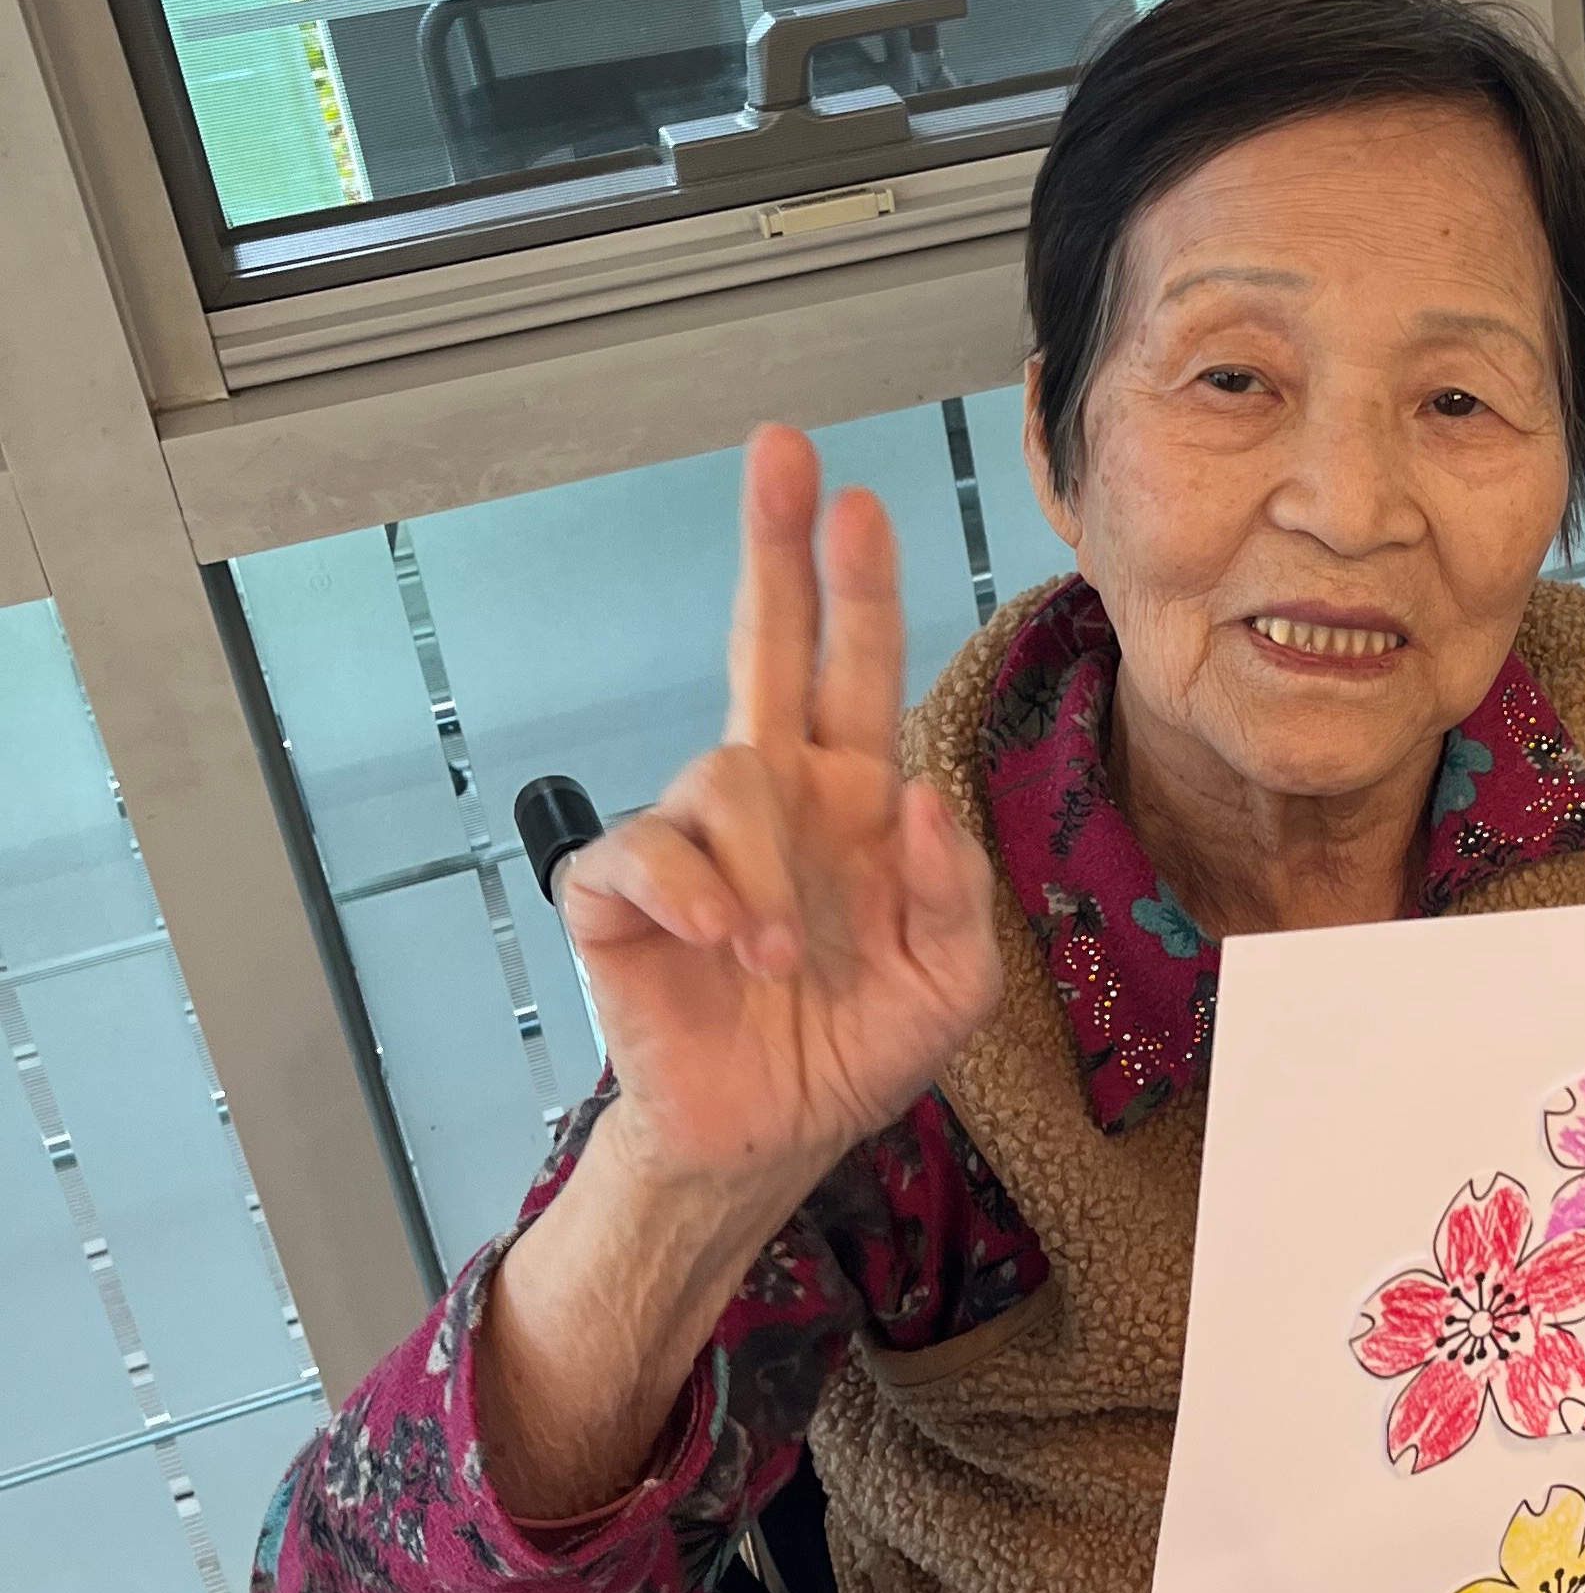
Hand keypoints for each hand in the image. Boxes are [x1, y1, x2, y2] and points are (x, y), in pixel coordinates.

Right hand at [559, 424, 1004, 1224]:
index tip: (858, 501)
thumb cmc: (854, 1048)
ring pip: (724, 776)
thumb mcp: (949, 985)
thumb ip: (954, 893)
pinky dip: (693, 894)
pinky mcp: (621, 895)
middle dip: (773, 548)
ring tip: (780, 954)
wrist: (770, 1139)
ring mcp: (692, 839)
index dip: (854, 589)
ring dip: (763, 869)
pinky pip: (645, 852)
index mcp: (853, 804)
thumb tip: (922, 796)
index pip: (853, 671)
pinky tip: (726, 943)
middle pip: (762, 644)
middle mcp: (772, 799)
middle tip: (782, 454)